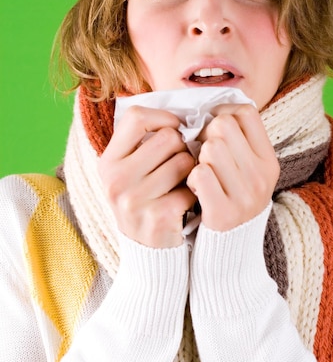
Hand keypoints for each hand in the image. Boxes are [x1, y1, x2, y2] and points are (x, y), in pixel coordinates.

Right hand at [98, 106, 195, 247]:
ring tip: (181, 184)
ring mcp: (134, 201)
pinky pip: (192, 186)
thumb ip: (145, 141)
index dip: (162, 117)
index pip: (136, 117)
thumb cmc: (147, 200)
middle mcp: (115, 180)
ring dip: (191, 170)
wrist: (149, 254)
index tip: (174, 129)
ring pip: (184, 161)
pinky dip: (195, 194)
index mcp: (108, 162)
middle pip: (168, 137)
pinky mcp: (158, 218)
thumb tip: (179, 107)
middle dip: (182, 148)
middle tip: (178, 165)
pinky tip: (185, 204)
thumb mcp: (132, 170)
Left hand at [187, 104, 278, 230]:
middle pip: (223, 126)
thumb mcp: (247, 172)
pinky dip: (192, 179)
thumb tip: (211, 108)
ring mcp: (245, 196)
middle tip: (203, 155)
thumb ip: (237, 142)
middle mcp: (262, 176)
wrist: (229, 254)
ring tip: (202, 174)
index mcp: (269, 161)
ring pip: (210, 147)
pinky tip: (196, 189)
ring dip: (198, 158)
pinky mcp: (224, 213)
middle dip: (206, 136)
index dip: (222, 113)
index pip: (245, 112)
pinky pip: (200, 173)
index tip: (212, 129)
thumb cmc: (230, 200)